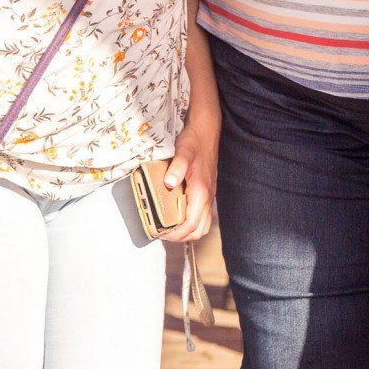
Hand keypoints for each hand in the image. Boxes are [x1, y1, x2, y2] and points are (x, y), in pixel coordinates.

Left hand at [159, 118, 215, 242]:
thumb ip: (177, 167)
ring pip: (203, 225)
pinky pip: (202, 215)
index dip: (176, 234)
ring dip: (187, 231)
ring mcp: (209, 195)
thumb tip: (169, 183)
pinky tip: (177, 215)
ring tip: (169, 227)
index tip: (160, 233)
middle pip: (199, 230)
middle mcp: (207, 197)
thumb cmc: (193, 142)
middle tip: (162, 233)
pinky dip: (191, 222)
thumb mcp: (182, 152)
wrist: (206, 132)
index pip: (191, 224)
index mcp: (201, 191)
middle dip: (181, 237)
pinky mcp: (207, 192)